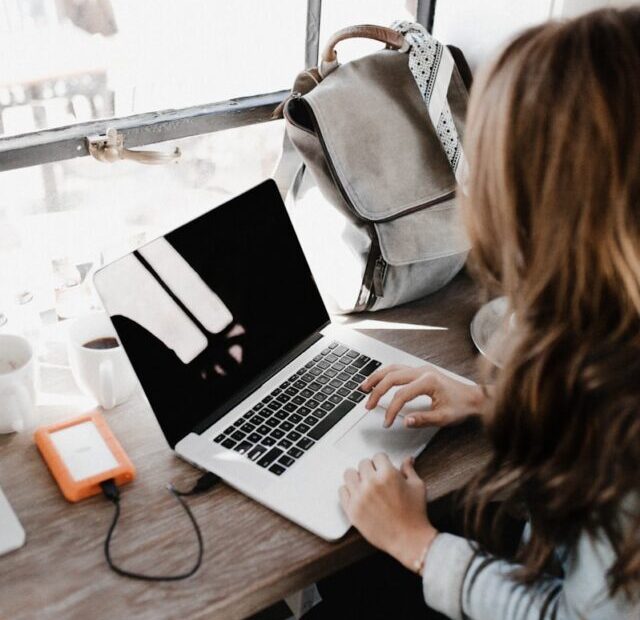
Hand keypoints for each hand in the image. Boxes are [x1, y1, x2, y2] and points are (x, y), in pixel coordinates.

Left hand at [339, 453, 437, 571]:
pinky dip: (349, 491)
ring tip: (365, 485)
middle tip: (377, 478)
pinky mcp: (352, 510)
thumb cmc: (415, 514)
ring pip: (349, 474)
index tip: (384, 468)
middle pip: (363, 464)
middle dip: (371, 469)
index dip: (383, 462)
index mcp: (388, 474)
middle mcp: (371, 483)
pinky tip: (358, 495)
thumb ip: (409, 470)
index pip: (378, 456)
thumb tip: (408, 459)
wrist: (409, 540)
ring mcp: (359, 497)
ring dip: (357, 477)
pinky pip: (342, 491)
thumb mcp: (417, 487)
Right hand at [361, 364, 485, 428]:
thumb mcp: (444, 418)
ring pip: (392, 368)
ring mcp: (421, 369)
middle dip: (377, 391)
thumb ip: (423, 419)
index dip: (391, 410)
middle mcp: (422, 371)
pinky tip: (378, 381)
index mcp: (428, 381)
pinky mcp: (420, 371)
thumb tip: (405, 421)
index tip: (387, 422)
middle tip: (368, 405)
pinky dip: (385, 374)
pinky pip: (398, 369)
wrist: (474, 398)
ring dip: (377, 378)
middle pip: (392, 377)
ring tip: (364, 388)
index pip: (401, 395)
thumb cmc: (462, 406)